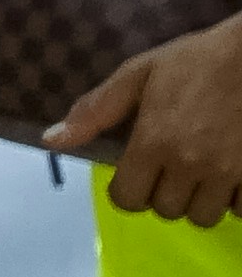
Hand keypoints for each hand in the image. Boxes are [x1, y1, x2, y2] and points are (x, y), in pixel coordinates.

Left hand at [56, 15, 241, 222]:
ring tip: (201, 174)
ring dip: (199, 200)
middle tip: (171, 169)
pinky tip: (230, 175)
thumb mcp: (138, 74)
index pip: (128, 199)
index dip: (127, 190)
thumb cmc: (197, 60)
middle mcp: (189, 164)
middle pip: (166, 210)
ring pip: (204, 216)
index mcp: (154, 142)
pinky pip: (240, 210)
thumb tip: (52, 141)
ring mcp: (228, 173)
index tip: (136, 175)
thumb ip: (95, 111)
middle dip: (163, 194)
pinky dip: (234, 199)